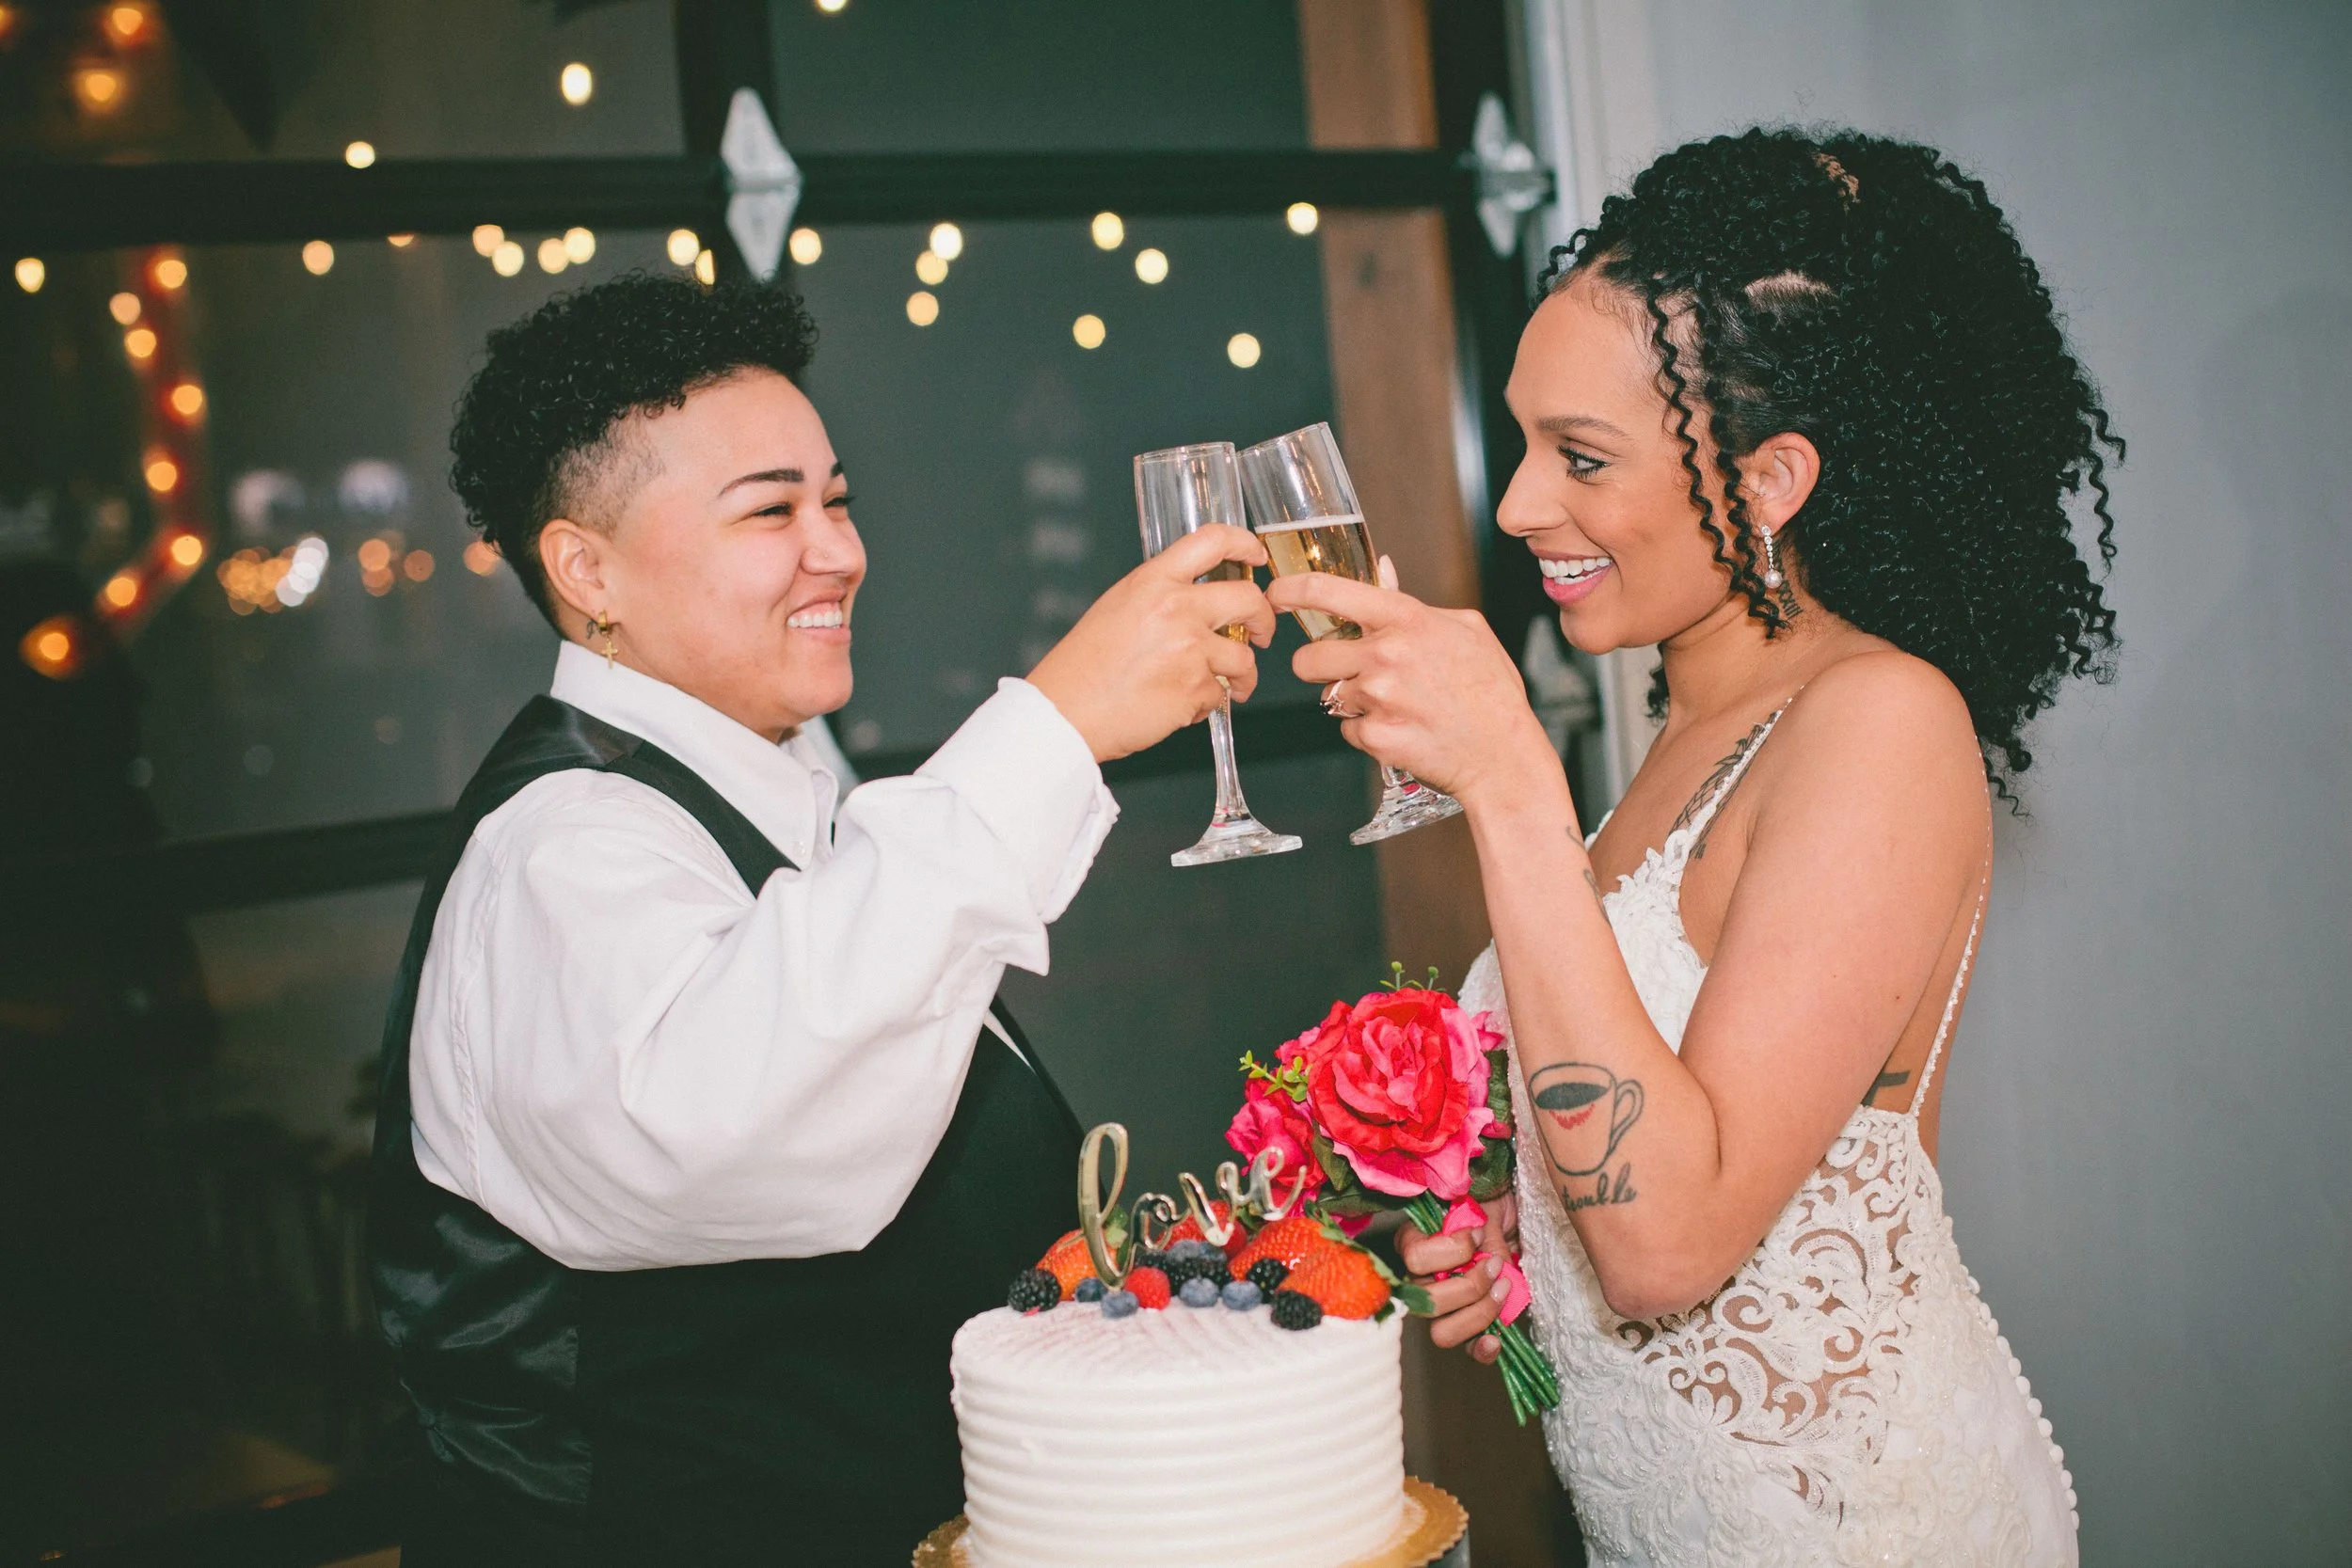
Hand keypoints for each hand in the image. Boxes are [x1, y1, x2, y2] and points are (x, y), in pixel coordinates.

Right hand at [1029, 524, 1274, 762]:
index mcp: (1152, 582)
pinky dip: (1209, 702)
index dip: (1244, 544)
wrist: (1065, 713)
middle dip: (1264, 619)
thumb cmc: (1082, 667)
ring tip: (1232, 686)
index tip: (1256, 557)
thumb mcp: (1117, 608)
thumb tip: (1198, 600)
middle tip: (1261, 633)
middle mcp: (1177, 609)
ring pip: (1244, 657)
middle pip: (1248, 599)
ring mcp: (1189, 650)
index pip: (1211, 541)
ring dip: (1242, 675)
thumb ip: (1160, 596)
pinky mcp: (1194, 690)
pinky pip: (1220, 693)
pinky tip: (1183, 704)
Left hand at [1266, 561, 1556, 809]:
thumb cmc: (1491, 691)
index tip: (1275, 596)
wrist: (1504, 755)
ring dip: (1351, 701)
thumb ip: (1412, 601)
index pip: (1326, 591)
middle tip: (1349, 674)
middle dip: (1320, 668)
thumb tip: (1381, 571)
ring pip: (1330, 696)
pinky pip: (1348, 730)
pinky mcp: (1376, 738)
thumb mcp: (1464, 628)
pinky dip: (1368, 733)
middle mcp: (1387, 655)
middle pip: (1308, 658)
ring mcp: (1379, 699)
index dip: (1289, 591)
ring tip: (1395, 704)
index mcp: (1406, 619)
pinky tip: (1403, 729)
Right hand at [1398, 1191, 1519, 1363]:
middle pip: (1429, 1302)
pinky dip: (1481, 1349)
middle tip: (1496, 1266)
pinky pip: (1465, 1349)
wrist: (1513, 1219)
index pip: (1415, 1257)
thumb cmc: (1493, 1207)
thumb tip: (1486, 1257)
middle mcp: (1420, 1280)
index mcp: (1415, 1244)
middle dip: (1470, 1287)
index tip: (1479, 1233)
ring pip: (1442, 1333)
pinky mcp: (1465, 1326)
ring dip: (1478, 1314)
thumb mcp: (1486, 1208)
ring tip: (1503, 1290)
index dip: (1452, 1250)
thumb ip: (1481, 1230)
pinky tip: (1495, 1341)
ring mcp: (1441, 1308)